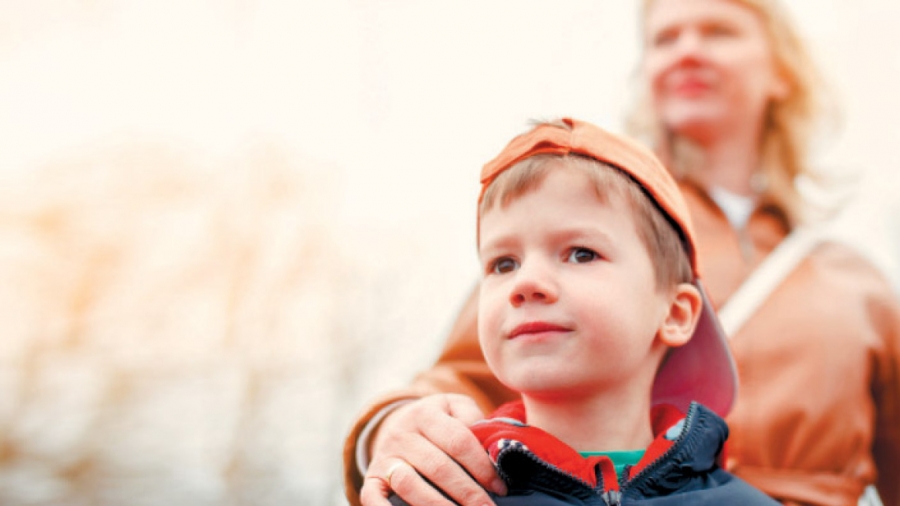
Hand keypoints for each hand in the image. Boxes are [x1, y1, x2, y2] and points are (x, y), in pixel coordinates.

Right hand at [360, 394, 505, 505]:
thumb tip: (489, 448)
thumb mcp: (455, 407)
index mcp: (426, 413)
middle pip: (438, 467)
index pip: (459, 441)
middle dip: (467, 493)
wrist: (397, 423)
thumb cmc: (439, 420)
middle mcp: (402, 434)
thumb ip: (473, 420)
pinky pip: (372, 497)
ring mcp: (385, 457)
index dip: (482, 467)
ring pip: (410, 485)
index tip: (500, 488)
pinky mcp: (372, 478)